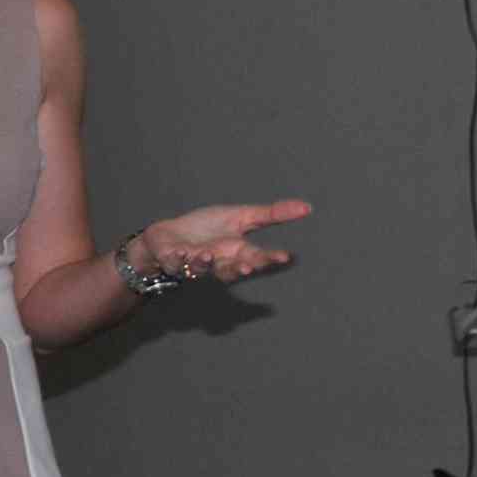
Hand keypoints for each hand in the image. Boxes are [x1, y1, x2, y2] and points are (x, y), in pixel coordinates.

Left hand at [130, 199, 311, 284]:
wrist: (170, 235)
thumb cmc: (206, 228)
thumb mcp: (241, 217)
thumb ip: (271, 215)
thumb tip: (307, 207)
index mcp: (236, 252)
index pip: (257, 257)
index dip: (269, 259)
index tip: (284, 256)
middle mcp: (217, 262)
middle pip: (232, 269)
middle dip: (240, 268)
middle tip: (248, 266)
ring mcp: (195, 264)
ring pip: (202, 269)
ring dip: (205, 263)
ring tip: (207, 255)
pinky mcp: (173, 261)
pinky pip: (175, 264)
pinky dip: (178, 259)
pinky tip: (181, 253)